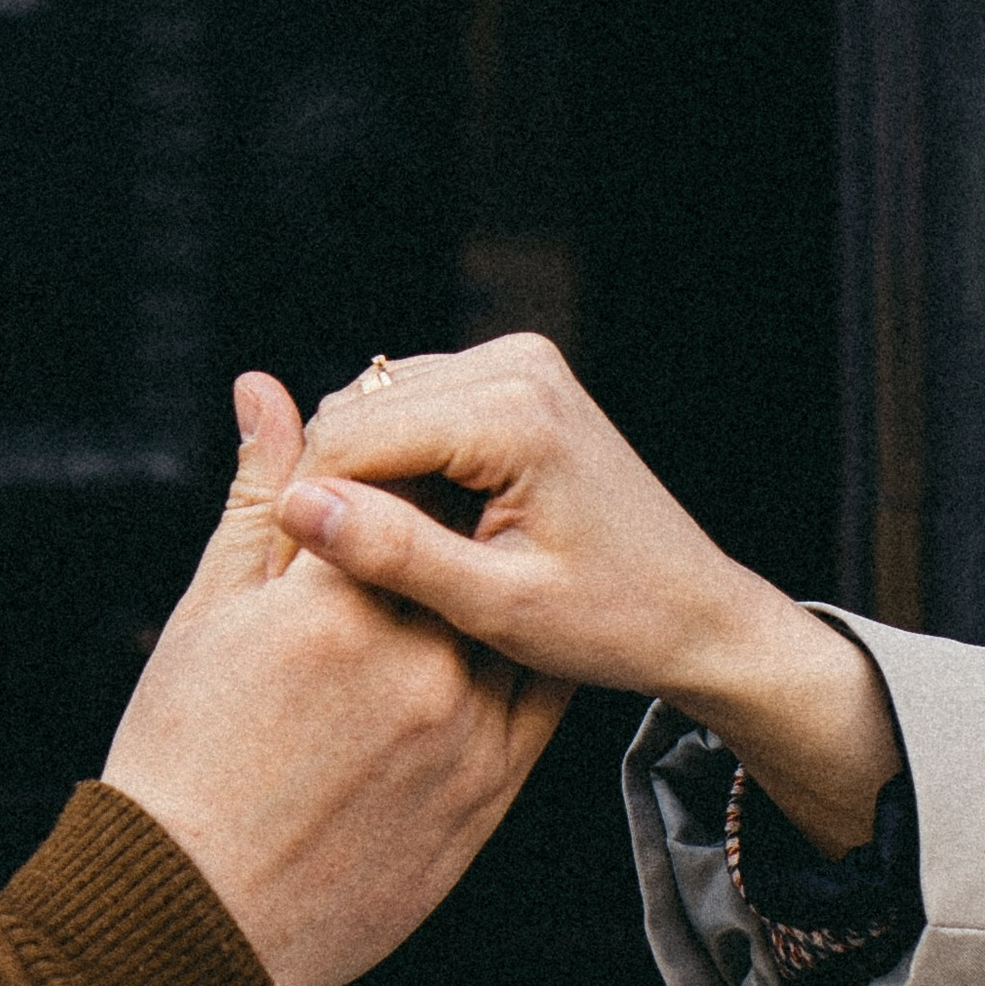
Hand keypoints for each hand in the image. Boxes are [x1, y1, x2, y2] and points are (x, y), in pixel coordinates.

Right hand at [104, 373, 568, 985]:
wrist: (200, 920)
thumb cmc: (180, 762)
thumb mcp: (209, 620)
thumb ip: (253, 498)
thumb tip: (263, 387)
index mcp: (337, 609)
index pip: (382, 479)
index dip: (359, 458)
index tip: (338, 463)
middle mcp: (419, 661)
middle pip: (455, 534)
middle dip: (420, 500)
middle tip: (383, 499)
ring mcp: (469, 726)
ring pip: (498, 606)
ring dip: (471, 564)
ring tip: (418, 566)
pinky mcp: (496, 781)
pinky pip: (531, 687)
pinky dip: (508, 644)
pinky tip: (469, 634)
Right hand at [277, 336, 902, 857]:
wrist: (694, 611)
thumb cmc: (611, 621)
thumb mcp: (495, 606)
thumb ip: (395, 553)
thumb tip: (296, 506)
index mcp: (513, 413)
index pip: (352, 437)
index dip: (306, 512)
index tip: (290, 587)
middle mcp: (517, 365)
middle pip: (359, 411)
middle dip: (329, 490)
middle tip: (318, 580)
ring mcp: (520, 364)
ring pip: (378, 406)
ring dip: (358, 476)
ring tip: (364, 562)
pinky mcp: (517, 380)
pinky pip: (415, 408)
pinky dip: (394, 463)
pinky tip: (407, 531)